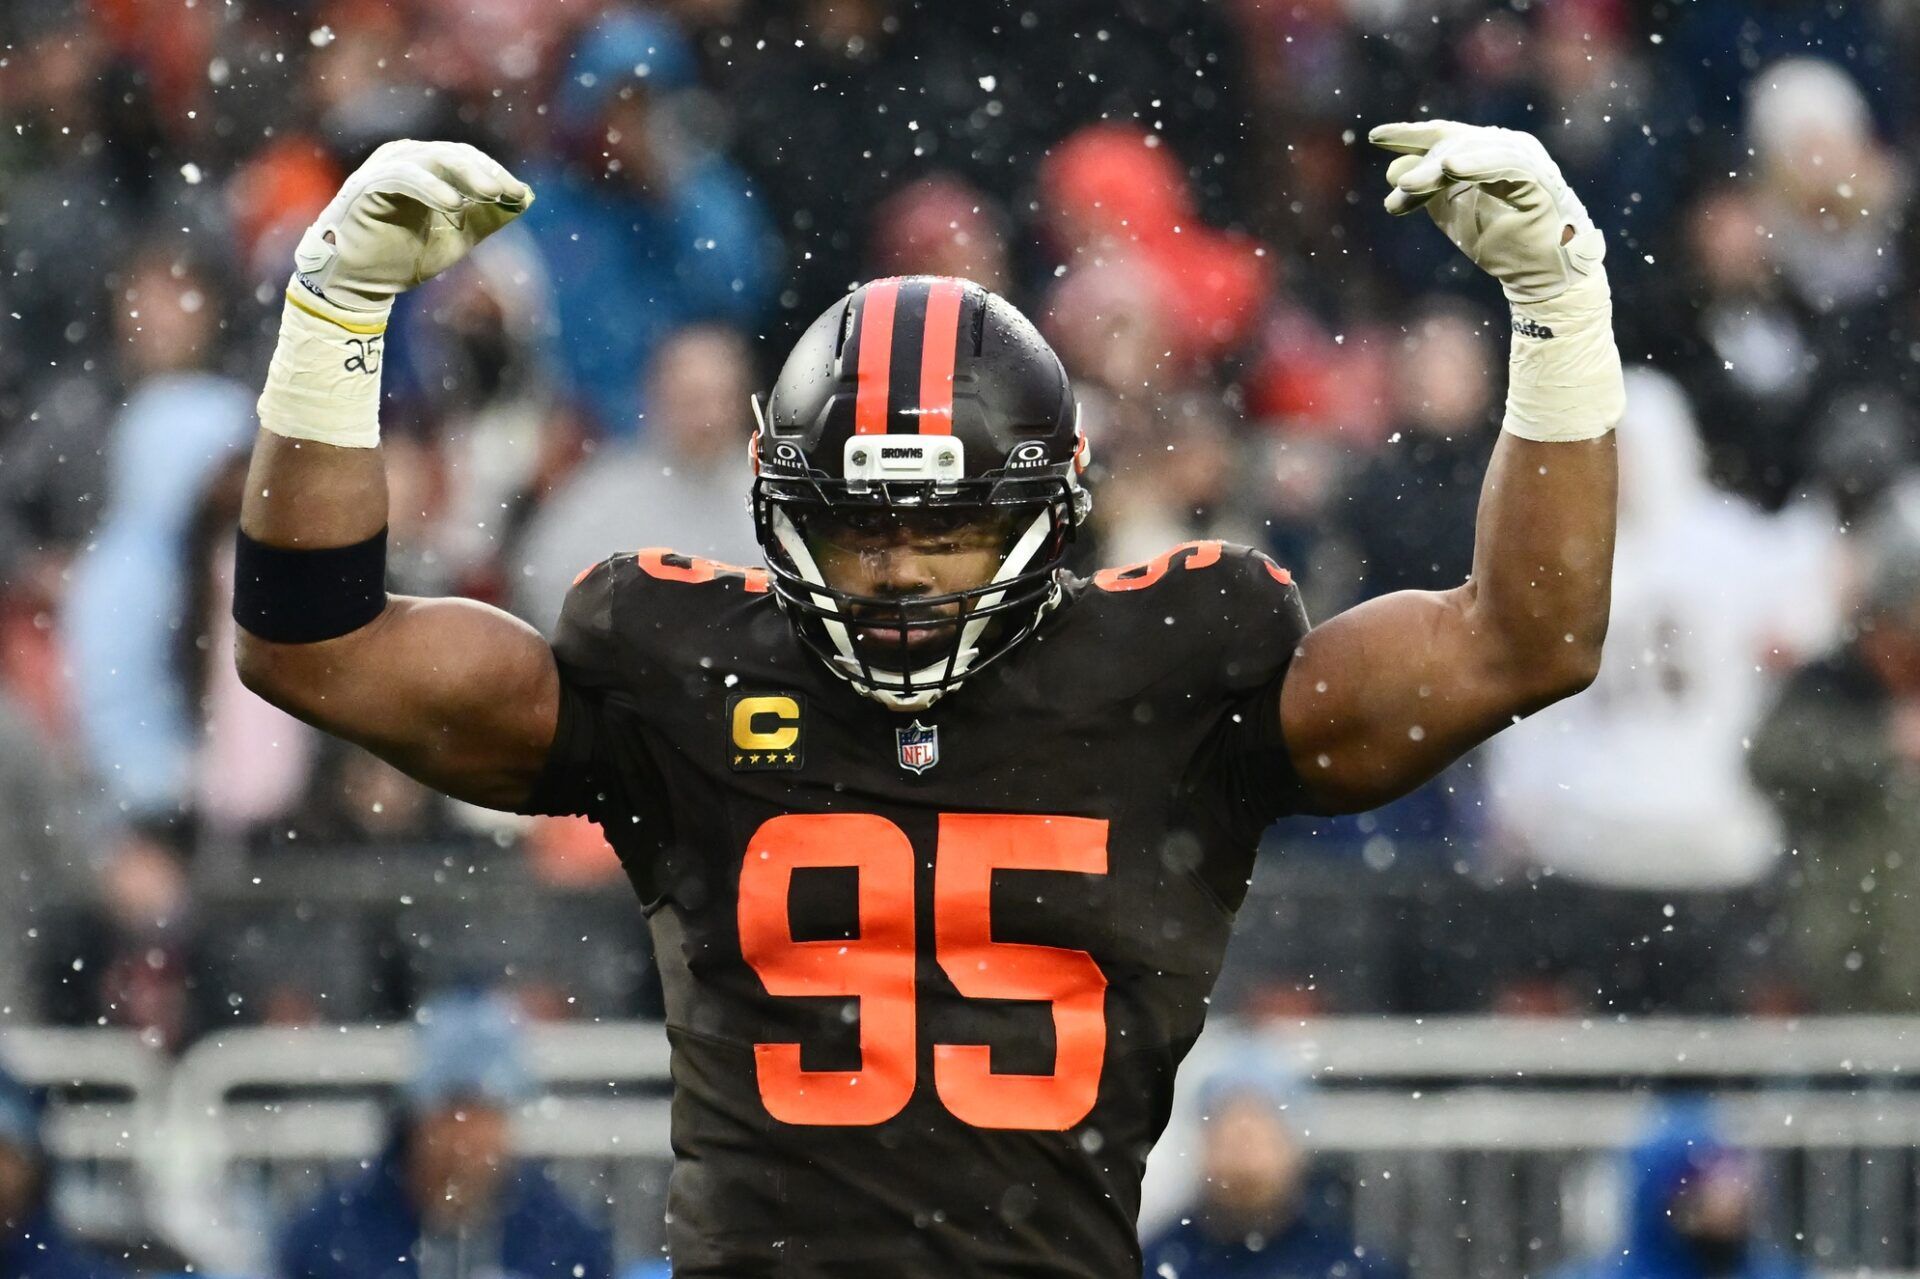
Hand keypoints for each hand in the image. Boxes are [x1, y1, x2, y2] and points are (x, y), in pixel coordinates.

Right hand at [294, 140, 533, 313]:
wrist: (361, 284)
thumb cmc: (405, 256)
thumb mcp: (459, 237)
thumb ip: (488, 216)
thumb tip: (527, 196)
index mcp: (424, 166)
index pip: (465, 158)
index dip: (494, 174)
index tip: (519, 196)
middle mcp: (403, 159)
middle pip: (452, 154)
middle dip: (484, 173)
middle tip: (509, 192)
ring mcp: (383, 168)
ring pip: (431, 158)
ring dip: (464, 175)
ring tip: (490, 195)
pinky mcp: (366, 185)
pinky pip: (402, 176)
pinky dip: (430, 187)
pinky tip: (453, 205)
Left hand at [1368, 121, 1603, 304]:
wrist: (1543, 279)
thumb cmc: (1504, 246)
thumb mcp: (1454, 217)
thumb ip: (1428, 193)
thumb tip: (1393, 170)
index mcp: (1488, 154)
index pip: (1446, 136)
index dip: (1411, 135)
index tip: (1375, 137)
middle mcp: (1509, 150)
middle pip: (1457, 142)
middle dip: (1424, 161)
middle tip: (1397, 184)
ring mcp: (1528, 162)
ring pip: (1477, 152)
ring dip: (1441, 167)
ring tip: (1410, 183)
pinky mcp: (1541, 181)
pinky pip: (1508, 165)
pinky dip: (1479, 164)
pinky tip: (1451, 166)